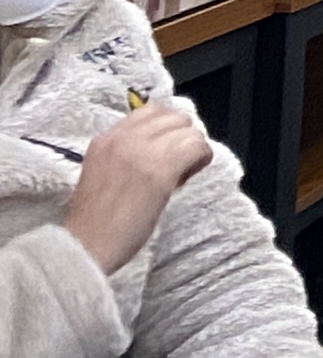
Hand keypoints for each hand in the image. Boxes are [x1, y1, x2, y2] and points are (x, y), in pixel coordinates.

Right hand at [65, 96, 210, 273]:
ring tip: (179, 174)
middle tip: (175, 164)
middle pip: (174, 116)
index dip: (165, 130)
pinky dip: (200, 160)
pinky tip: (186, 178)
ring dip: (191, 150)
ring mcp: (142, 152)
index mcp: (106, 140)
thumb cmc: (95, 221)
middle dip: (181, 137)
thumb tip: (161, 147)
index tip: (163, 151)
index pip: (151, 111)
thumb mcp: (102, 173)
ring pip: (190, 130)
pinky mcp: (161, 170)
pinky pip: (198, 148)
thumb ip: (126, 154)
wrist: (86, 246)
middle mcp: (123, 139)